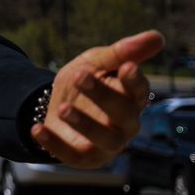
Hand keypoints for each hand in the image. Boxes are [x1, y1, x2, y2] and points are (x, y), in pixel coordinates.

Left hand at [31, 30, 163, 168]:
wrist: (54, 105)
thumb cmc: (85, 81)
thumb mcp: (95, 62)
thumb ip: (121, 52)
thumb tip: (157, 36)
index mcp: (131, 97)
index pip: (139, 90)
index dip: (135, 80)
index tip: (126, 66)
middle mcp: (125, 123)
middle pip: (124, 113)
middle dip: (103, 96)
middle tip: (80, 76)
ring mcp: (107, 144)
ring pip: (107, 139)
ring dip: (85, 124)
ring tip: (64, 108)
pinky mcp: (85, 158)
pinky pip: (73, 156)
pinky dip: (55, 144)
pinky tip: (37, 129)